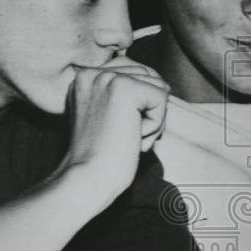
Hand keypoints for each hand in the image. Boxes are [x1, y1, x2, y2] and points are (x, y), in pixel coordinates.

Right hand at [59, 58, 169, 202]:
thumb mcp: (110, 117)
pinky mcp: (125, 88)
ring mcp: (108, 78)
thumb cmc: (102, 156)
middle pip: (149, 78)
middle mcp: (93, 72)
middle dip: (148, 111)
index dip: (140, 104)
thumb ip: (129, 96)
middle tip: (124, 136)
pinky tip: (132, 136)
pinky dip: (155, 124)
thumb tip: (164, 83)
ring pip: (158, 88)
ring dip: (152, 119)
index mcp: (85, 77)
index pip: (134, 72)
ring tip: (127, 137)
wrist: (88, 178)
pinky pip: (161, 98)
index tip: (119, 128)